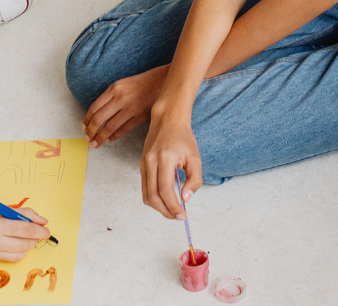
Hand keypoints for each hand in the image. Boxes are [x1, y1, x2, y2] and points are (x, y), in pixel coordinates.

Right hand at [0, 193, 50, 261]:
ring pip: (18, 255)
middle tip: (38, 234)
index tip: (47, 231)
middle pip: (24, 245)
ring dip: (26, 248)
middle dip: (35, 240)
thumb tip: (42, 221)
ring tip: (25, 239)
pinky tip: (13, 244)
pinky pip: (6, 259)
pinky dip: (14, 252)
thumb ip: (23, 214)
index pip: (26, 230)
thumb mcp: (0, 208)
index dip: (40, 231)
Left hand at [83, 65, 168, 147]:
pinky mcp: (140, 116)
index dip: (87, 120)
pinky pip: (123, 129)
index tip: (84, 128)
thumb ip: (110, 97)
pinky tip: (110, 139)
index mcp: (114, 88)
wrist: (162, 81)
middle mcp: (120, 97)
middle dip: (91, 131)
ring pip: (110, 127)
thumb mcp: (122, 84)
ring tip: (96, 143)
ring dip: (101, 137)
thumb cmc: (142, 83)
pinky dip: (114, 136)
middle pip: (99, 119)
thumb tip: (97, 115)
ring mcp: (131, 108)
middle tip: (87, 139)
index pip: (94, 107)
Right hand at [141, 103, 201, 218]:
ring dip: (159, 207)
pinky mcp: (142, 165)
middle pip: (153, 196)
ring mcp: (143, 163)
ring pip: (146, 195)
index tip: (183, 215)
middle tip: (178, 217)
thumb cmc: (183, 137)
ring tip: (172, 211)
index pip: (165, 190)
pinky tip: (166, 200)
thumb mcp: (195, 157)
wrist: (167, 120)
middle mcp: (150, 162)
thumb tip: (185, 198)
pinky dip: (154, 198)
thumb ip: (194, 179)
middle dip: (165, 211)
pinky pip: (145, 188)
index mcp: (165, 158)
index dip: (173, 206)